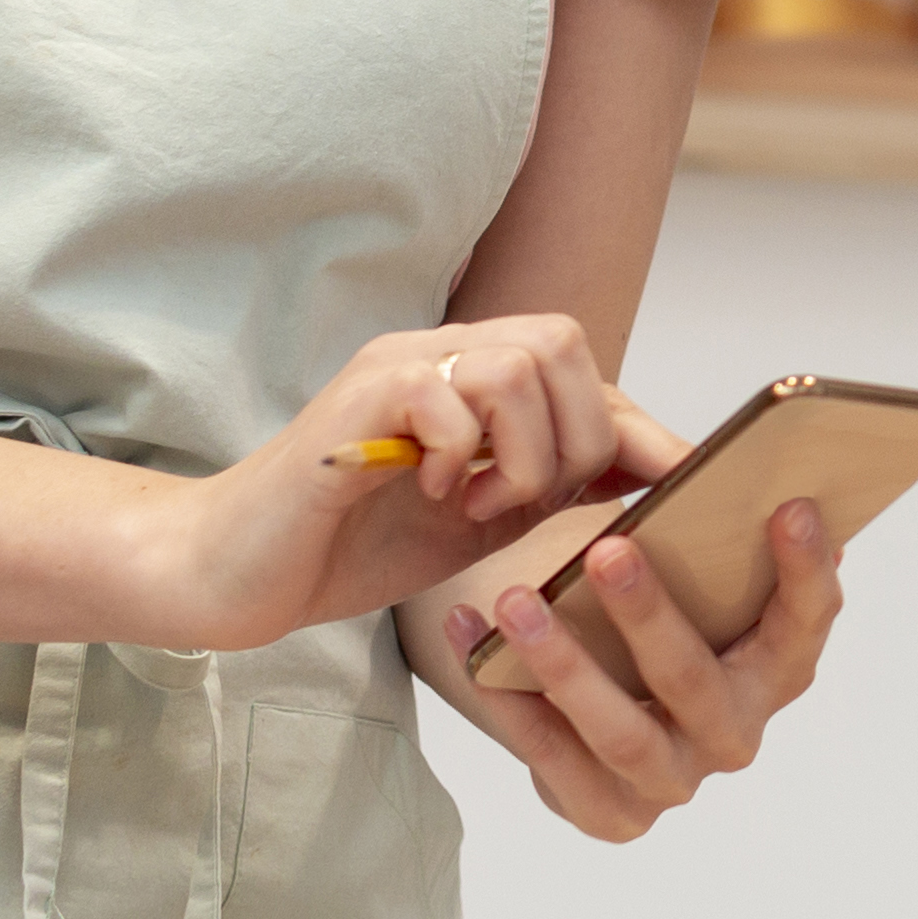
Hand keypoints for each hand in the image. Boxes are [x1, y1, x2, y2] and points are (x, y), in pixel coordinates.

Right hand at [136, 315, 644, 653]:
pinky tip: (431, 495)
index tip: (679, 481)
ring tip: (475, 504)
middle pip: (564, 345)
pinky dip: (461, 455)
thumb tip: (649, 474)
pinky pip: (451, 394)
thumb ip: (552, 487)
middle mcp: (438, 352)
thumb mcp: (481, 518)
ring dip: (521, 453)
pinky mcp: (360, 396)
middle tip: (521, 503)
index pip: (583, 368)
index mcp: (471, 376)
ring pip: (519, 363)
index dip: (638, 425)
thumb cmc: (352, 546)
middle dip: (575, 440)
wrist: (238, 573)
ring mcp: (397, 366)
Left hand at [455, 492, 842, 840]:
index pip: (807, 622)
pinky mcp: (608, 813)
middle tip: (607, 550)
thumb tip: (717, 465)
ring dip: (563, 662)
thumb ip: (705, 528)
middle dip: (649, 615)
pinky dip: (502, 695)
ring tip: (513, 600)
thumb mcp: (686, 573)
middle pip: (695, 680)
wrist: (589, 714)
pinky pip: (549, 757)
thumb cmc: (646, 618)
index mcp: (773, 670)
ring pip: (620, 730)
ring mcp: (671, 780)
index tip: (788, 505)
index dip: (805, 569)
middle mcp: (733, 733)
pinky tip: (468, 631)